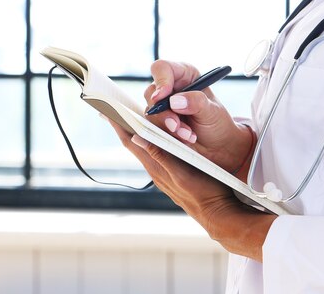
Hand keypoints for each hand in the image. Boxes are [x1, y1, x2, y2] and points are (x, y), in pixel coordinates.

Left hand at [107, 119, 275, 261]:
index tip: (106, 108)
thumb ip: (161, 155)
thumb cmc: (205, 192)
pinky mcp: (171, 174)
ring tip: (125, 117)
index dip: (118, 124)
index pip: (131, 141)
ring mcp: (162, 173)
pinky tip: (150, 136)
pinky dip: (148, 140)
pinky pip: (154, 153)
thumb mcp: (183, 172)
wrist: (217, 213)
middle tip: (110, 108)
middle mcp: (155, 169)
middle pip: (133, 142)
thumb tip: (137, 138)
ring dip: (133, 131)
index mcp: (155, 166)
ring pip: (143, 147)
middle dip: (121, 124)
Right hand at [144, 60, 253, 174]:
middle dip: (164, 113)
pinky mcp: (158, 122)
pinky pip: (153, 127)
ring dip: (168, 127)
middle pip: (151, 93)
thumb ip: (196, 102)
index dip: (160, 81)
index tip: (162, 97)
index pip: (163, 68)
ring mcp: (162, 106)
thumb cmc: (217, 123)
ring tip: (188, 135)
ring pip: (151, 113)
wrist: (217, 146)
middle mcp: (170, 88)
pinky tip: (184, 139)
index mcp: (184, 75)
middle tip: (176, 126)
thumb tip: (174, 100)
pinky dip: (167, 135)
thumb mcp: (212, 111)